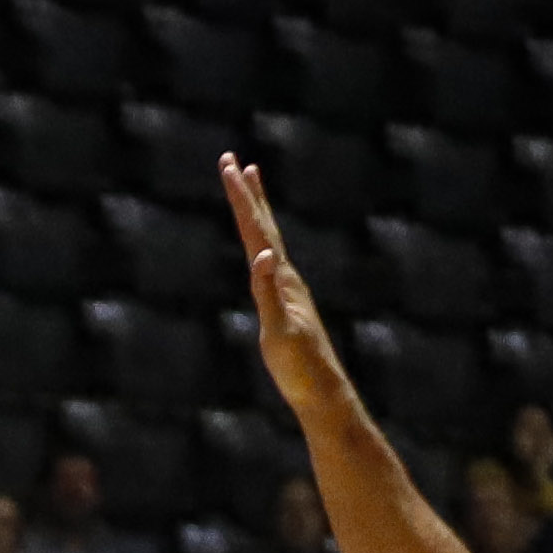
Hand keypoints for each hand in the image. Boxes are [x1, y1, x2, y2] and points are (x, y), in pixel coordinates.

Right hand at [220, 154, 355, 426]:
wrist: (323, 392)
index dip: (241, 198)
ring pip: (269, 238)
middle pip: (264, 225)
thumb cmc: (299, 367)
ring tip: (252, 184)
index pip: (256, 229)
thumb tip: (262, 256)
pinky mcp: (287, 302)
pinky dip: (262, 241)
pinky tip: (262, 245)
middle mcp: (286, 276)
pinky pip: (270, 260)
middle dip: (247, 192)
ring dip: (259, 210)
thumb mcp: (279, 332)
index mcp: (280, 278)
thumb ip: (267, 293)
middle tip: (234, 160)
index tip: (229, 166)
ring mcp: (288, 288)